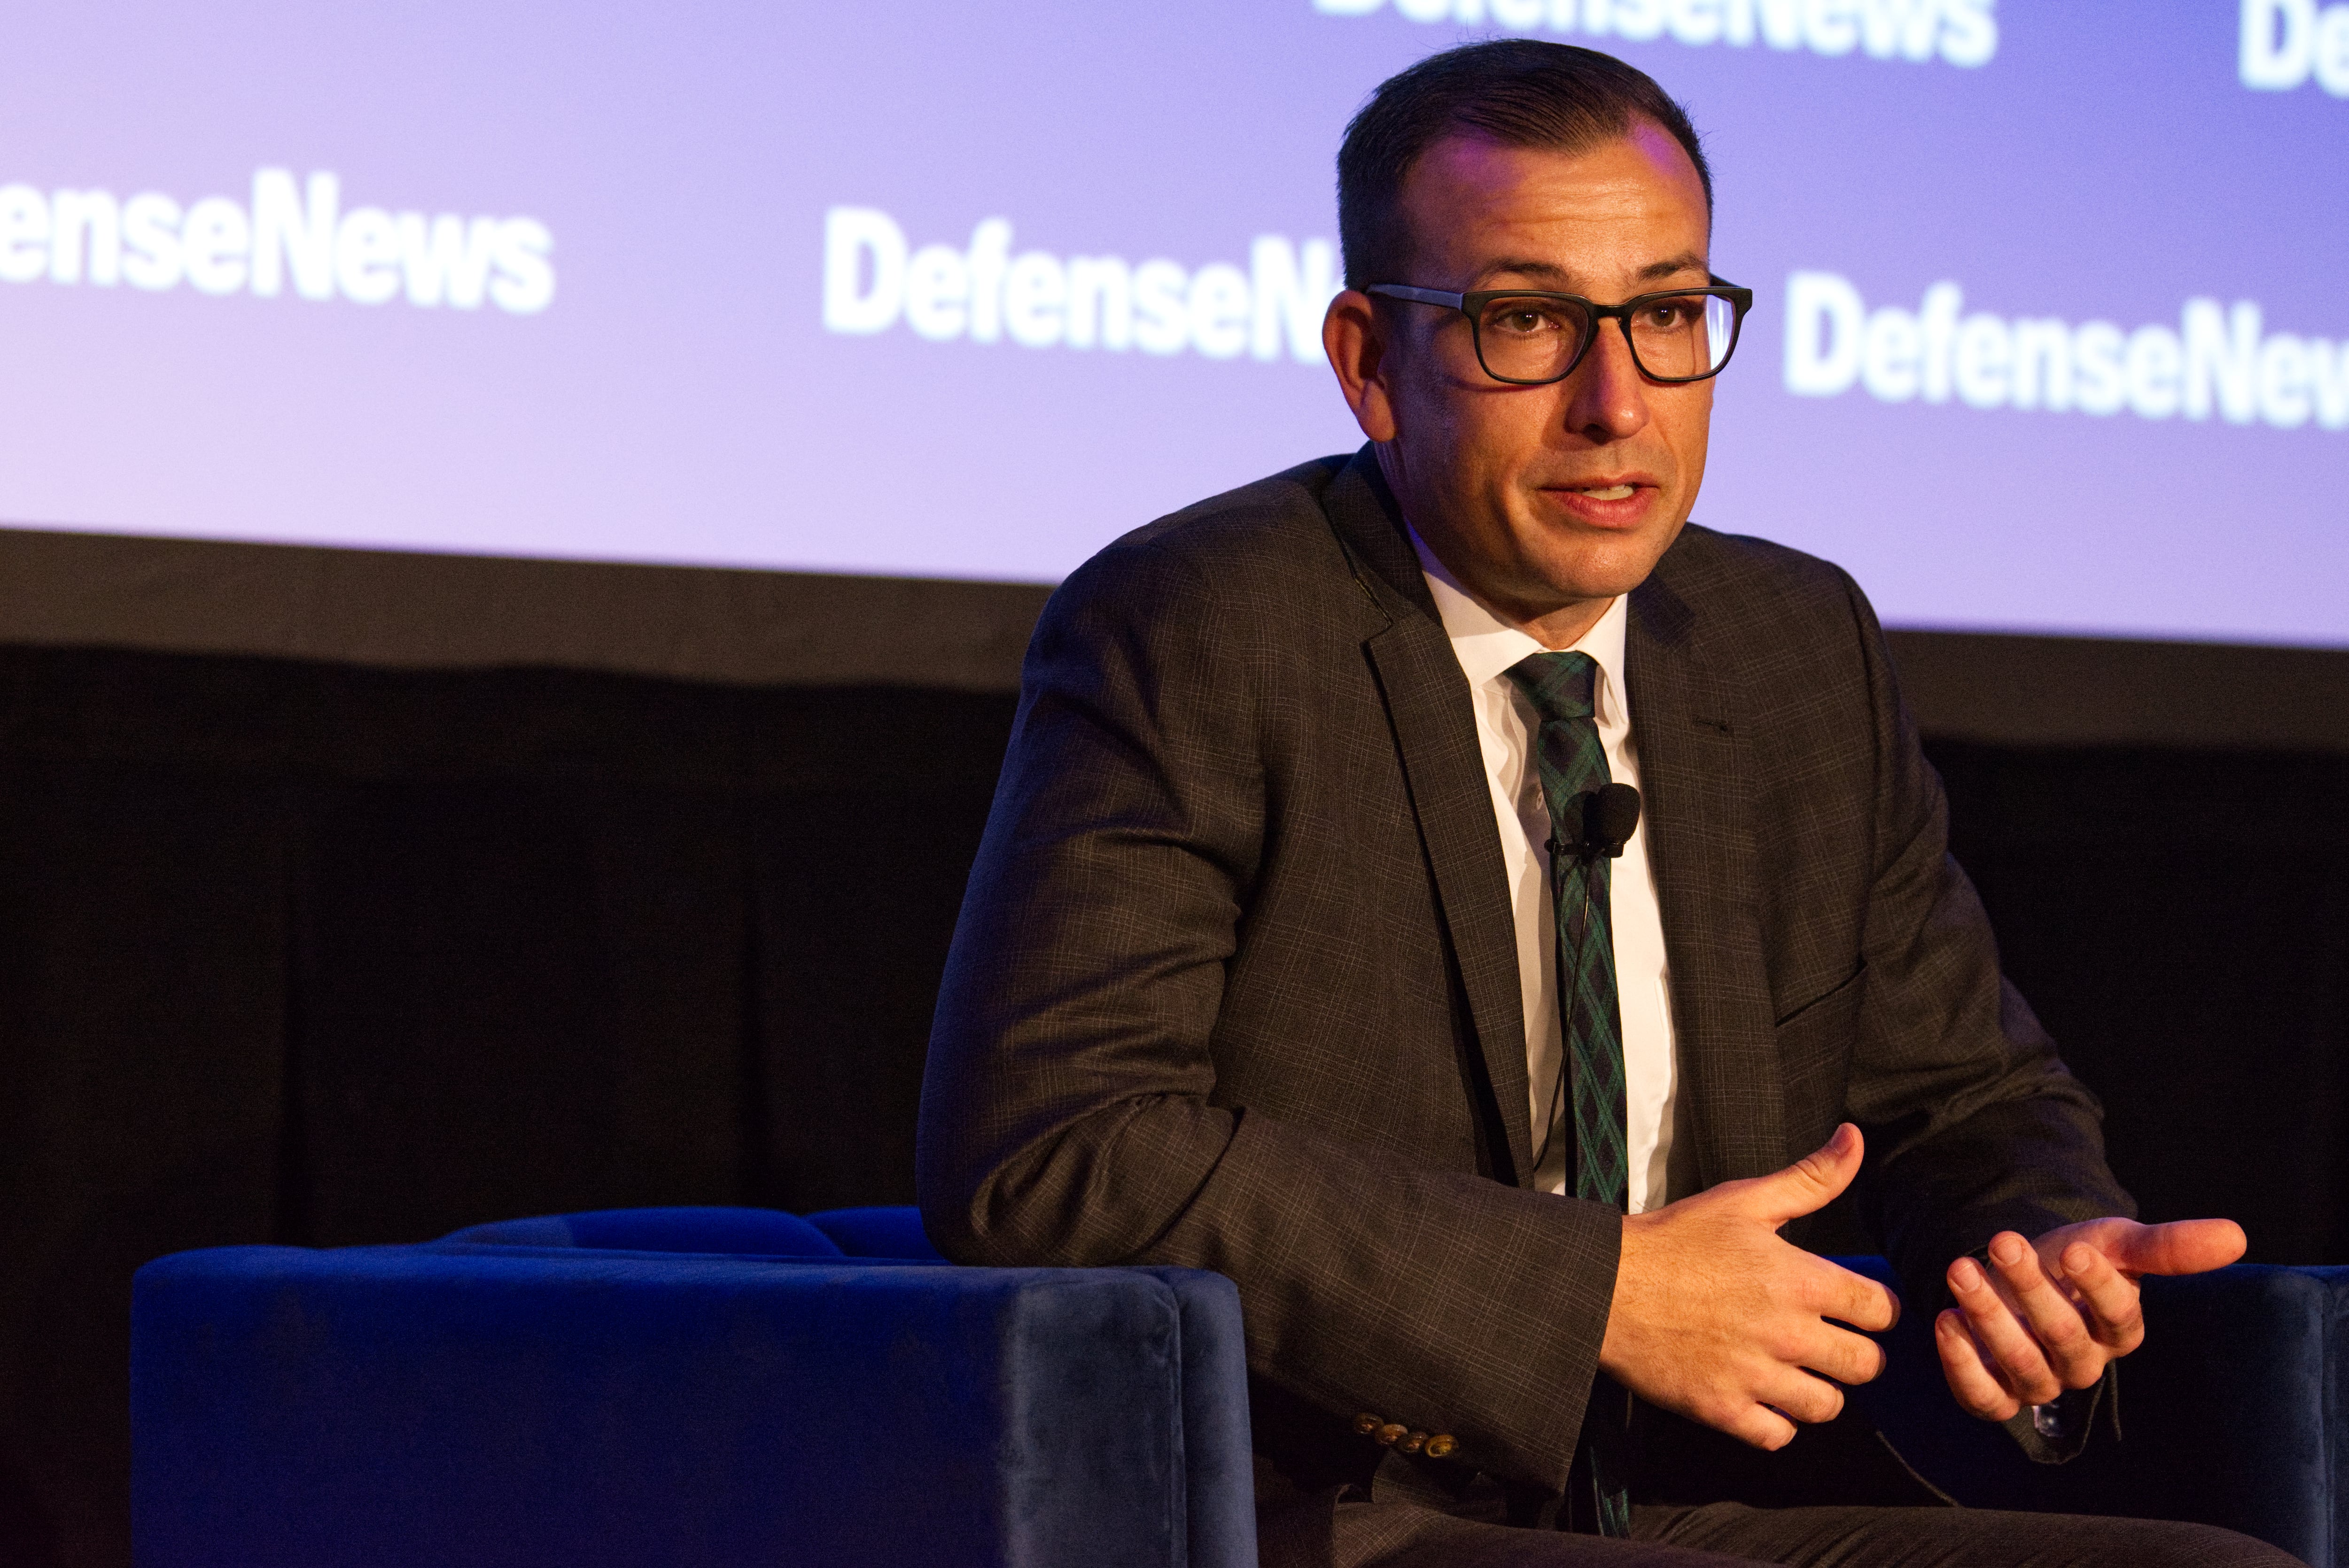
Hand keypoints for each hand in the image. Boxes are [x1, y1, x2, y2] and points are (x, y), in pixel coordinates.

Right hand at [1600, 1123, 1898, 1450]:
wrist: (1605, 1285)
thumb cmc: (1674, 1240)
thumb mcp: (1744, 1200)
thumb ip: (1810, 1178)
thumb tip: (1855, 1139)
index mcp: (1799, 1280)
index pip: (1882, 1312)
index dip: (1874, 1308)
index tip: (1854, 1306)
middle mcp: (1785, 1332)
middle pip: (1866, 1365)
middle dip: (1855, 1352)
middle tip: (1828, 1340)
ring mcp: (1755, 1376)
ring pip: (1828, 1406)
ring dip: (1818, 1389)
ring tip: (1796, 1370)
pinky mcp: (1723, 1409)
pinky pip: (1780, 1436)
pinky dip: (1776, 1422)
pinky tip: (1761, 1395)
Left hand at [1935, 1215, 2246, 1420]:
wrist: (2017, 1270)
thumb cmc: (2072, 1260)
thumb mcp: (2114, 1241)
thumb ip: (2167, 1245)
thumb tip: (2236, 1235)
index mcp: (2119, 1329)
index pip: (2119, 1318)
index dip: (2100, 1287)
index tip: (2076, 1248)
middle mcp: (2081, 1362)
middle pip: (2063, 1337)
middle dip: (2032, 1289)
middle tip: (2004, 1241)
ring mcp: (2037, 1381)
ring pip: (2022, 1366)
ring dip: (1989, 1318)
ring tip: (1961, 1269)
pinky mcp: (1994, 1392)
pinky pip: (1983, 1397)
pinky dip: (1962, 1365)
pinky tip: (1945, 1321)